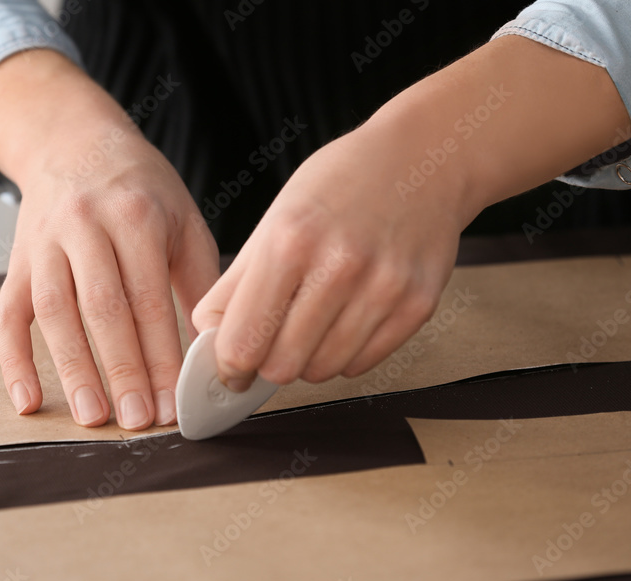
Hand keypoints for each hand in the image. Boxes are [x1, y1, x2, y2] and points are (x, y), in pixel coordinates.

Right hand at [0, 50, 218, 428]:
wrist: (73, 141)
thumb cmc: (140, 189)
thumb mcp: (182, 218)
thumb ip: (199, 280)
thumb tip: (215, 349)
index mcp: (136, 216)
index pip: (150, 297)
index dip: (162, 354)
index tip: (175, 401)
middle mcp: (86, 226)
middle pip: (103, 308)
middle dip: (123, 370)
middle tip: (138, 421)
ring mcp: (44, 244)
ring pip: (56, 313)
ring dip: (73, 370)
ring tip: (92, 417)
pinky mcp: (17, 262)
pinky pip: (7, 314)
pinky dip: (12, 360)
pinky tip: (27, 400)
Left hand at [192, 121, 467, 388]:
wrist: (423, 159)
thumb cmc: (340, 185)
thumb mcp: (274, 220)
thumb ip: (236, 285)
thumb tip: (207, 341)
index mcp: (289, 242)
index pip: (242, 343)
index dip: (229, 366)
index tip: (230, 370)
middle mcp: (338, 267)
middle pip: (281, 367)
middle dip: (268, 364)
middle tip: (271, 344)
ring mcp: (383, 289)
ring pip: (322, 371)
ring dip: (307, 360)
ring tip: (311, 324)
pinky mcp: (417, 305)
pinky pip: (362, 364)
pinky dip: (344, 354)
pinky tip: (345, 320)